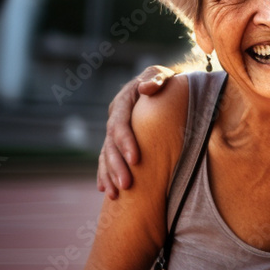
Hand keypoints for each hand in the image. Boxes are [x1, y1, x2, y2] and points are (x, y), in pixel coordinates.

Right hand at [98, 66, 175, 198]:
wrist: (162, 86)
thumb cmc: (164, 81)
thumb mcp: (162, 75)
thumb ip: (156, 79)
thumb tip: (146, 87)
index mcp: (122, 103)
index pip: (120, 125)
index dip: (126, 142)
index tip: (136, 160)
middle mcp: (114, 119)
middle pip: (111, 145)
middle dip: (117, 166)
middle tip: (127, 185)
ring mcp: (114, 132)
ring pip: (106, 156)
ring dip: (109, 175)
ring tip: (115, 194)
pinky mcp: (117, 142)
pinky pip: (107, 160)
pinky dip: (105, 175)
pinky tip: (106, 190)